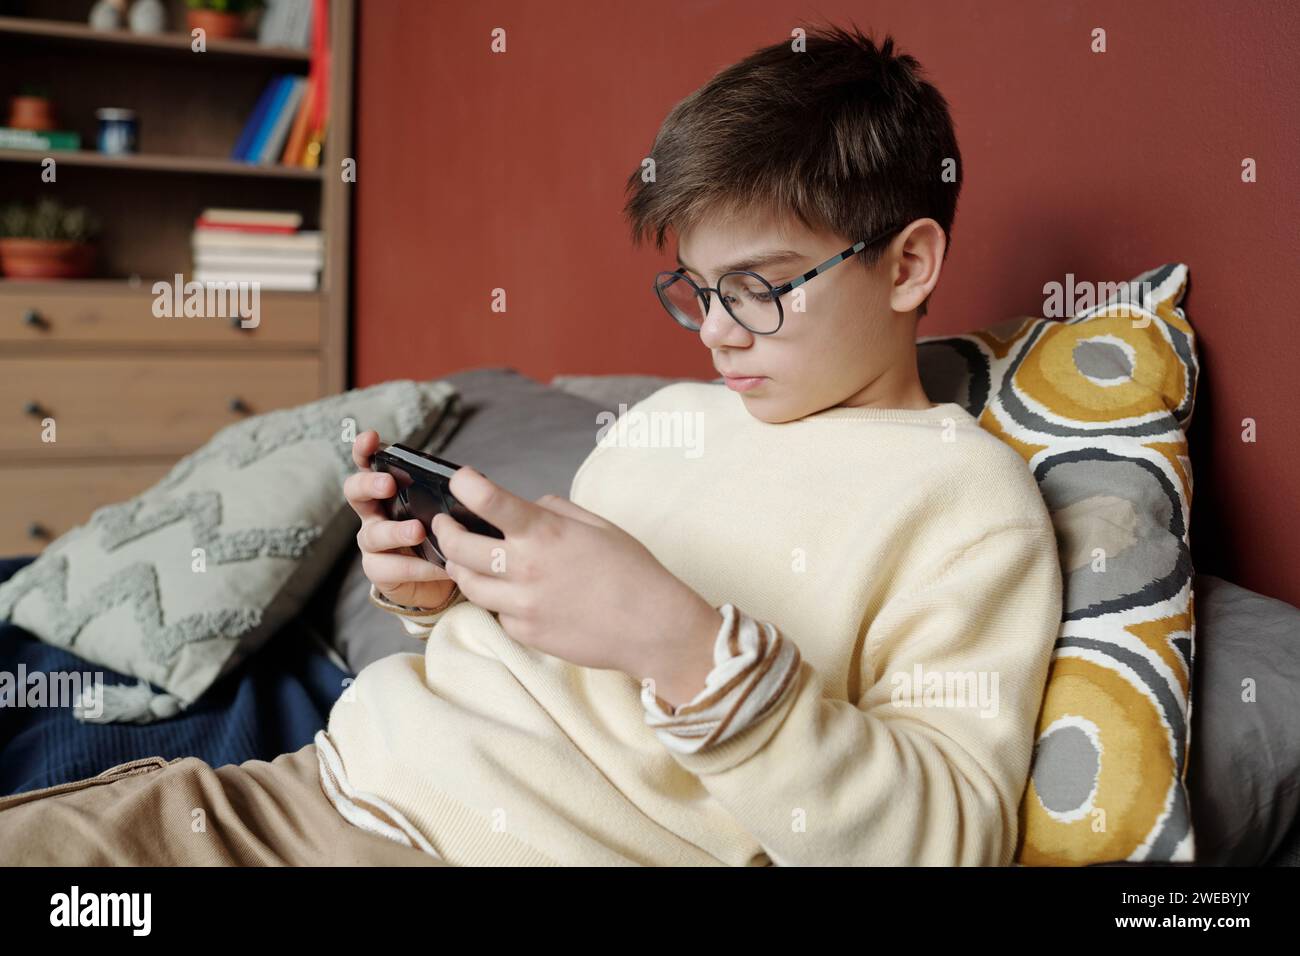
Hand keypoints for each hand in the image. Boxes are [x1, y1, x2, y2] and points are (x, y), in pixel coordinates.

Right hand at [343, 429, 456, 609]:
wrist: (440, 578)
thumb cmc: (441, 533)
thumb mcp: (447, 509)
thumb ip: (450, 493)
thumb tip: (473, 479)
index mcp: (387, 490)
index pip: (369, 464)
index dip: (365, 449)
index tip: (371, 437)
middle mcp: (374, 512)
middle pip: (355, 492)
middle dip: (369, 484)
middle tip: (389, 484)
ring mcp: (373, 543)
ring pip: (372, 534)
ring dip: (396, 531)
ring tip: (419, 531)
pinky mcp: (379, 570)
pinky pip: (389, 568)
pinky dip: (415, 567)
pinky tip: (436, 566)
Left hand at [433, 467, 721, 698]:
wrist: (652, 628)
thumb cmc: (632, 571)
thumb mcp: (598, 525)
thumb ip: (555, 510)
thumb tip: (526, 506)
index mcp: (545, 533)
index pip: (488, 501)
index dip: (464, 485)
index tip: (459, 481)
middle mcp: (525, 568)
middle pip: (458, 547)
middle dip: (445, 531)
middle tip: (445, 524)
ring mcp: (521, 604)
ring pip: (466, 584)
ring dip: (461, 567)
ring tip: (467, 559)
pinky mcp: (525, 633)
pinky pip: (496, 613)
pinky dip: (498, 600)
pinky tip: (513, 593)